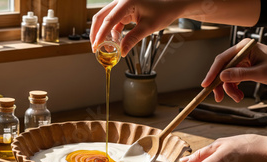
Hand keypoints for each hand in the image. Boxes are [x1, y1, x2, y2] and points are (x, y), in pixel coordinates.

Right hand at [90, 0, 259, 56]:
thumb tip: (121, 52)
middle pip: (101, 17)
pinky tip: (115, 42)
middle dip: (96, 33)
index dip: (100, 34)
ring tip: (105, 48)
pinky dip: (111, 32)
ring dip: (103, 33)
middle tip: (95, 48)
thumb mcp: (148, 28)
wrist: (172, 5)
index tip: (96, 46)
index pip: (109, 20)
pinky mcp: (123, 11)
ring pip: (104, 19)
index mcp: (126, 2)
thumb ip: (133, 39)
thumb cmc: (163, 11)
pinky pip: (112, 21)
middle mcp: (121, 1)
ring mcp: (121, 5)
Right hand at [202, 38, 266, 102]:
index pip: (223, 59)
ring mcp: (242, 61)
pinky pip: (233, 80)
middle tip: (217, 97)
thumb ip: (240, 74)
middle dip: (220, 84)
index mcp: (244, 48)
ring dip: (229, 89)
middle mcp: (241, 53)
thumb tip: (222, 77)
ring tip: (237, 98)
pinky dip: (234, 89)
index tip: (206, 84)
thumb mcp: (260, 73)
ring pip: (227, 77)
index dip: (212, 72)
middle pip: (222, 69)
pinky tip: (238, 95)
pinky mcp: (245, 69)